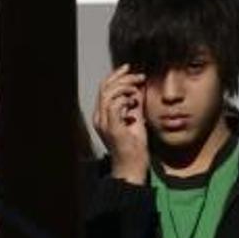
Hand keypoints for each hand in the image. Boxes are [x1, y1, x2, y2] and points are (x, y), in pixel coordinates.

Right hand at [91, 64, 148, 184]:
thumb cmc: (134, 148)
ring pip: (108, 94)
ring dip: (125, 87)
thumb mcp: (136, 121)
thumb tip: (138, 90)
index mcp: (102, 115)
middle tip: (139, 76)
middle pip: (104, 88)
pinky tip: (134, 102)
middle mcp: (99, 118)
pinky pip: (114, 106)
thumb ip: (134, 106)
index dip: (116, 76)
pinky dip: (125, 100)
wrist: (132, 168)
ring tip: (138, 89)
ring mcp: (104, 123)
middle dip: (122, 77)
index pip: (104, 89)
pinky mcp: (112, 128)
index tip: (130, 69)